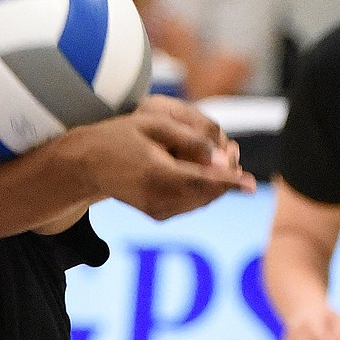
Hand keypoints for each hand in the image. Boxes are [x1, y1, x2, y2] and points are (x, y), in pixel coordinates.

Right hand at [82, 95, 254, 218]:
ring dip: (215, 185)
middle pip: (206, 194)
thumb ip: (189, 139)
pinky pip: (190, 204)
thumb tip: (221, 159)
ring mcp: (156, 209)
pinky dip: (201, 191)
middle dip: (226, 178)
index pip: (201, 181)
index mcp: (156, 173)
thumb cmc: (119, 136)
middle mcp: (157, 197)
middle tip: (234, 151)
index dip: (229, 182)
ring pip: (201, 201)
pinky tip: (199, 171)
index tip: (251, 184)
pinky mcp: (156, 214)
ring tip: (221, 159)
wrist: (87, 162)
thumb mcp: (152, 124)